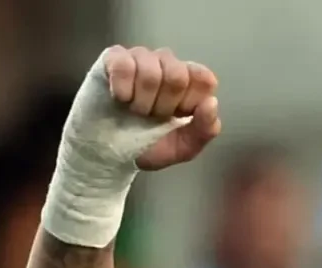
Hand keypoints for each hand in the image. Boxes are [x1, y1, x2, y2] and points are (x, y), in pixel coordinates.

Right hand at [103, 46, 221, 170]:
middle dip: (164, 106)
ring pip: (150, 71)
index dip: (190, 101)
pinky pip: (123, 65)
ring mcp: (140, 58)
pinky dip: (122, 89)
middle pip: (177, 75)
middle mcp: (167, 64)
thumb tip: (211, 102)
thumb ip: (206, 129)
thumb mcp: (185, 147)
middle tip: (152, 117)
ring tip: (134, 110)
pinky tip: (120, 99)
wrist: (110, 154)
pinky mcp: (113, 58)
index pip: (204, 78)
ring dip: (142, 101)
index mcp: (190, 82)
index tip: (177, 117)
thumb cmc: (149, 146)